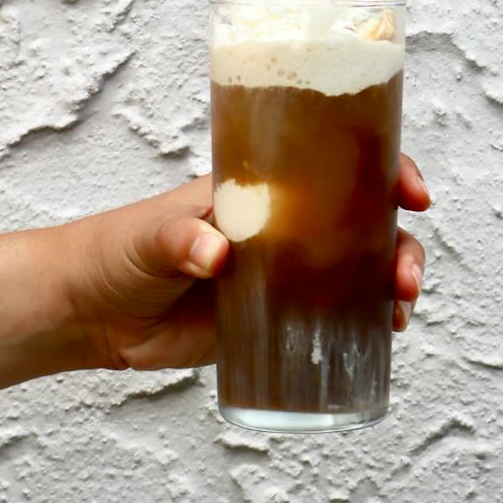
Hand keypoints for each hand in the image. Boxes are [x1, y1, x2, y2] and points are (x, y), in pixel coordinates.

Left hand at [65, 156, 431, 371]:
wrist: (92, 313)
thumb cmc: (117, 251)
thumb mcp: (148, 236)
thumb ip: (178, 237)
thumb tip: (215, 252)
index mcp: (262, 189)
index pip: (335, 166)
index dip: (384, 171)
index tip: (411, 192)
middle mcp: (284, 227)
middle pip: (363, 222)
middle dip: (398, 242)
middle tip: (405, 275)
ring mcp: (283, 274)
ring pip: (357, 270)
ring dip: (391, 283)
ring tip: (400, 311)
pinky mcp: (273, 320)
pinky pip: (333, 318)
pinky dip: (365, 324)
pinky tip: (384, 336)